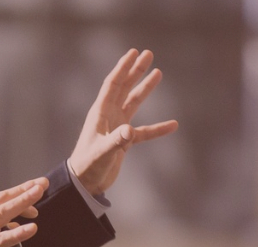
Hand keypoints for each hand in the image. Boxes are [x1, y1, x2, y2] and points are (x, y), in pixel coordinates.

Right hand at [0, 178, 45, 246]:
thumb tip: (15, 224)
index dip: (17, 191)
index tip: (35, 185)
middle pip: (1, 200)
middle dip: (23, 190)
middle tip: (42, 183)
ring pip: (2, 213)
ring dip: (22, 201)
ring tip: (38, 193)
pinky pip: (2, 240)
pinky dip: (18, 233)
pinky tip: (33, 228)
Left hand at [67, 50, 180, 195]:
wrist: (85, 183)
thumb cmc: (88, 166)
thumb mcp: (102, 153)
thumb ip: (116, 142)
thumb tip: (129, 131)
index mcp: (101, 113)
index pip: (113, 84)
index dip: (123, 68)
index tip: (134, 52)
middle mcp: (109, 116)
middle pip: (124, 87)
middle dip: (136, 71)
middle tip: (148, 53)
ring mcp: (117, 127)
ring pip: (134, 103)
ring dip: (145, 88)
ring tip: (158, 72)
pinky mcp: (124, 141)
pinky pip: (144, 131)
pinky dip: (158, 128)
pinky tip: (173, 125)